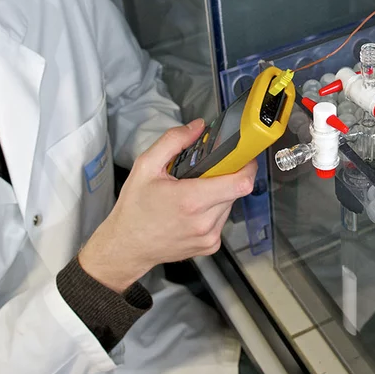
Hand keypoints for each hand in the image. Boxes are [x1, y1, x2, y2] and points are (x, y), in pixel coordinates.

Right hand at [78, 119, 257, 292]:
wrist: (127, 246)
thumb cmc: (134, 208)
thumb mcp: (145, 166)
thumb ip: (173, 141)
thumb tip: (198, 127)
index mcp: (191, 200)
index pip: (241, 183)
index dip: (247, 166)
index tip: (243, 157)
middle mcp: (204, 222)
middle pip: (236, 191)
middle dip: (226, 177)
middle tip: (207, 172)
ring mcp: (209, 237)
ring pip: (230, 205)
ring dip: (220, 194)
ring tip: (194, 192)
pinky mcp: (210, 246)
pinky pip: (222, 220)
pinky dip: (213, 211)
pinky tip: (192, 210)